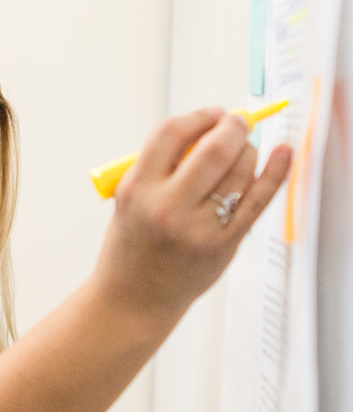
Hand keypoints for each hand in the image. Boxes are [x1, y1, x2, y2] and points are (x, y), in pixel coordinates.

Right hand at [94, 106, 291, 319]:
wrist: (135, 297)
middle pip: (213, 149)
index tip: (210, 114)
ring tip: (244, 148)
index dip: (196, 117)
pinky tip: (283, 153)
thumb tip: (205, 134)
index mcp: (136, 190)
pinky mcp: (224, 244)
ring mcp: (199, 228)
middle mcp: (168, 207)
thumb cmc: (131, 247)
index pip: (170, 135)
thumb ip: (160, 168)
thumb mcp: (128, 200)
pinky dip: (275, 172)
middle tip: (237, 120)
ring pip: (239, 172)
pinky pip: (257, 200)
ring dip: (247, 150)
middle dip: (232, 126)